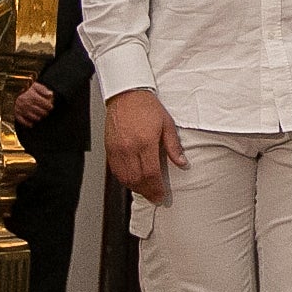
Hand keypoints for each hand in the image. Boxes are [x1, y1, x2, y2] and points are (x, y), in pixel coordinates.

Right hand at [11, 80, 52, 124]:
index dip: (50, 106)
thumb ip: (42, 89)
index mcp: (33, 96)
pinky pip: (25, 122)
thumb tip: (50, 94)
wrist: (8, 90)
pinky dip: (29, 123)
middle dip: (45, 112)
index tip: (50, 105)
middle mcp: (28, 104)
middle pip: (42, 112)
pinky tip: (32, 122)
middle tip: (45, 110)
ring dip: (39, 117)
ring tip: (39, 114)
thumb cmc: (22, 87)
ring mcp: (22, 110)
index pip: (47, 105)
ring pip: (35, 118)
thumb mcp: (33, 85)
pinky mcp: (16, 114)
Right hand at [104, 87, 182, 202]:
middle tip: (155, 197)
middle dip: (147, 192)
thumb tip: (181, 162)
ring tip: (145, 191)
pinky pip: (116, 170)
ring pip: (125, 177)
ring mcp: (117, 149)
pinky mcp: (110, 149)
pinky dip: (124, 179)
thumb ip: (173, 146)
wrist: (126, 94)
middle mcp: (129, 148)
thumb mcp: (167, 124)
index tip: (161, 196)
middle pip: (137, 179)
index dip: (157, 188)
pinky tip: (132, 180)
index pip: (151, 173)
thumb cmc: (146, 106)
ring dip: (136, 188)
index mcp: (145, 142)